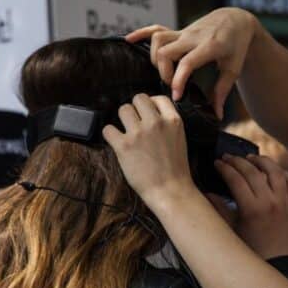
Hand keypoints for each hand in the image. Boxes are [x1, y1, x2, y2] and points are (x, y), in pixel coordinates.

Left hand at [103, 94, 196, 208]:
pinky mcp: (123, 146)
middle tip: (135, 123)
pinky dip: (110, 135)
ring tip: (127, 133)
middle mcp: (156, 122)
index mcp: (173, 120)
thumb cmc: (175, 168)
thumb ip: (167, 123)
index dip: (151, 104)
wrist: (170, 190)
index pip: (158, 97)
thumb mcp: (179, 138)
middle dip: (135, 109)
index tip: (147, 114)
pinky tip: (117, 143)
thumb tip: (150, 113)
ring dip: (123, 120)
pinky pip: (108, 129)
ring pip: (122, 109)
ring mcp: (139, 133)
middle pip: (138, 99)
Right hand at [126, 8, 258, 118]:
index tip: (176, 96)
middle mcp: (193, 38)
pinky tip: (129, 41)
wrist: (235, 21)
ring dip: (155, 58)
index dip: (178, 81)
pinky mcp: (177, 30)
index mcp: (209, 47)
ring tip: (163, 72)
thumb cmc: (236, 46)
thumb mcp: (233, 69)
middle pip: (166, 52)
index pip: (187, 63)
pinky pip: (155, 28)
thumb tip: (217, 116)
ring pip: (158, 40)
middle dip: (163, 72)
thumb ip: (222, 92)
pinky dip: (141, 33)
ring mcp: (183, 33)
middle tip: (171, 85)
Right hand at [214, 154, 287, 258]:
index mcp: (252, 209)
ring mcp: (285, 202)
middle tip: (228, 157)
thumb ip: (218, 209)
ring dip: (262, 161)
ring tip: (251, 158)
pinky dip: (282, 172)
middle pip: (253, 171)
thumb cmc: (251, 248)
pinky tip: (273, 170)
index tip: (217, 163)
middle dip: (238, 161)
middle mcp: (270, 202)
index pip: (236, 179)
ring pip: (275, 171)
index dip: (225, 168)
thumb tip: (206, 193)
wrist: (277, 262)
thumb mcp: (231, 229)